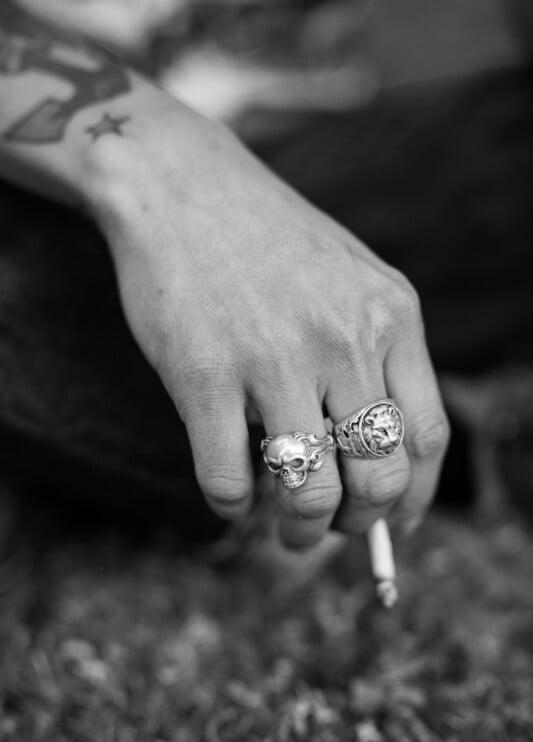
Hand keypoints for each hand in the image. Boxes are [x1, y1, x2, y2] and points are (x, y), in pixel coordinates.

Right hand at [89, 96, 448, 548]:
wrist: (180, 184)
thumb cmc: (267, 240)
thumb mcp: (350, 279)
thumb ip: (376, 353)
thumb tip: (376, 450)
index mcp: (390, 316)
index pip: (427, 436)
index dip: (417, 497)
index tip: (398, 524)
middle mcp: (342, 340)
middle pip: (378, 477)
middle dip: (359, 524)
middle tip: (334, 528)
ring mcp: (272, 358)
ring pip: (309, 492)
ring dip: (301, 532)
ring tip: (287, 530)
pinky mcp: (203, 374)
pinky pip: (229, 480)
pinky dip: (233, 507)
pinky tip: (232, 495)